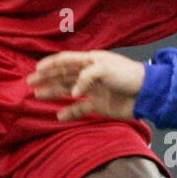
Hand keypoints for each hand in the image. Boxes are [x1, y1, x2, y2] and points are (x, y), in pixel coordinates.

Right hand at [27, 50, 145, 121]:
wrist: (146, 92)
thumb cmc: (128, 74)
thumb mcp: (105, 68)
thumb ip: (86, 76)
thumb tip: (73, 92)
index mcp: (90, 61)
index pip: (66, 61)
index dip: (50, 64)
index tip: (36, 70)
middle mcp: (89, 74)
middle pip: (63, 75)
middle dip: (46, 78)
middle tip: (30, 83)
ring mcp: (93, 90)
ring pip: (68, 91)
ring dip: (53, 92)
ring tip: (38, 95)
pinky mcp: (99, 105)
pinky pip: (80, 109)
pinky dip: (70, 112)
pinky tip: (59, 116)